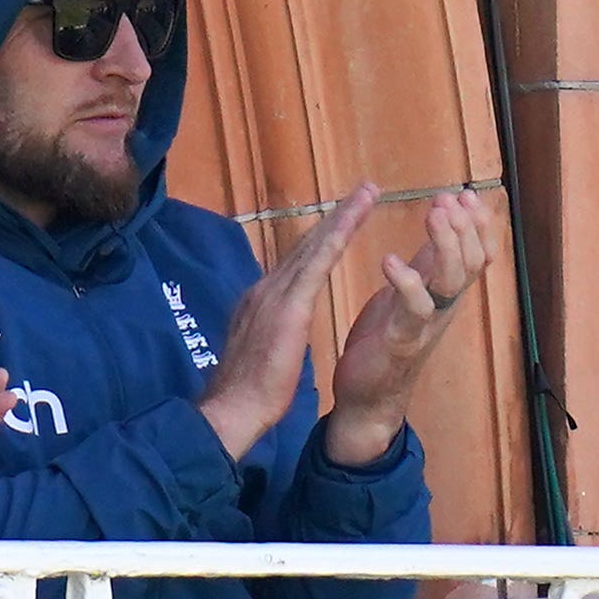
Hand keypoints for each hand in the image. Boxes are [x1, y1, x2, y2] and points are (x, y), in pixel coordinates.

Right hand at [195, 183, 376, 458]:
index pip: (294, 264)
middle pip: (305, 246)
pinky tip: (354, 219)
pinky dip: (336, 238)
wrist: (232, 408)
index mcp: (259, 302)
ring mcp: (274, 294)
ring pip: (313, 246)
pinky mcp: (288, 306)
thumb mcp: (258, 353)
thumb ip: (267, 333)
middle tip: (362, 191)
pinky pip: (317, 263)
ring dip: (342, 216)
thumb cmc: (246, 393)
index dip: (318, 240)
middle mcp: (265, 289)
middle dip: (334, 217)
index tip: (338, 221)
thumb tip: (273, 330)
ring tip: (367, 193)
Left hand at [323, 186, 492, 466]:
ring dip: (447, 244)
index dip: (479, 225)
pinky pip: (414, 310)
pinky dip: (406, 282)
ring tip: (434, 214)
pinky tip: (390, 260)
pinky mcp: (402, 341)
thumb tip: (444, 223)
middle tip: (448, 199)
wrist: (367, 397)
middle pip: (473, 262)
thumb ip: (427, 263)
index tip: (466, 194)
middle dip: (465, 227)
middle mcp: (443, 308)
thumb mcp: (408, 293)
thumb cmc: (385, 342)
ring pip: (453, 281)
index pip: (479, 254)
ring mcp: (426, 325)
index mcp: (444, 295)